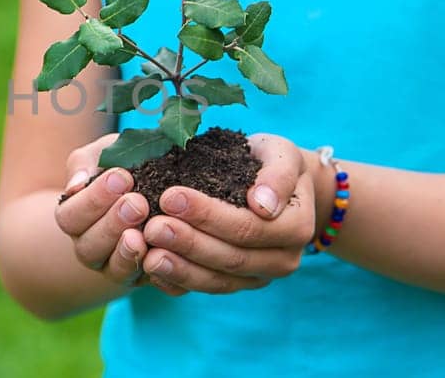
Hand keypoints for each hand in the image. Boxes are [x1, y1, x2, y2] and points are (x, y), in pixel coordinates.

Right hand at [54, 133, 151, 285]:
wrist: (156, 186)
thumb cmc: (123, 166)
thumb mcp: (103, 155)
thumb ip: (86, 164)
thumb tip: (76, 184)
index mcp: (75, 219)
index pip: (70, 217)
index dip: (92, 200)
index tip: (121, 177)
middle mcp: (90, 247)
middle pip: (88, 247)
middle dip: (112, 224)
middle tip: (137, 202)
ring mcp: (116, 267)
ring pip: (114, 268)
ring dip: (128, 251)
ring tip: (143, 232)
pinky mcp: (146, 278)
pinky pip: (149, 281)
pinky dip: (157, 268)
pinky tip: (166, 251)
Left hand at [139, 133, 316, 294]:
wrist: (273, 184)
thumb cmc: (272, 162)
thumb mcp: (281, 154)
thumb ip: (277, 175)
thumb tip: (263, 205)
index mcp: (297, 227)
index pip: (248, 227)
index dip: (208, 215)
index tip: (171, 196)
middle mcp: (282, 260)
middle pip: (230, 258)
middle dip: (188, 243)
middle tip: (152, 226)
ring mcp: (259, 277)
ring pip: (216, 281)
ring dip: (179, 269)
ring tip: (147, 254)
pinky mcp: (237, 284)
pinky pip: (205, 289)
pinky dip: (176, 282)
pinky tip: (150, 268)